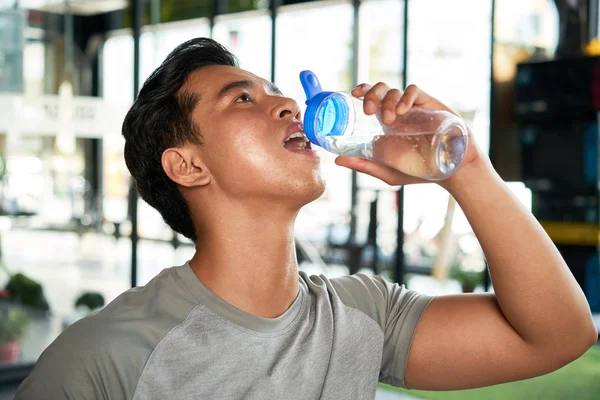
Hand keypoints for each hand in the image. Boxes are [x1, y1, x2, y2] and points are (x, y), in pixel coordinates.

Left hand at [334, 83, 485, 186]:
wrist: (449, 171)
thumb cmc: (419, 171)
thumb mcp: (387, 171)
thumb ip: (364, 165)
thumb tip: (337, 160)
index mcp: (384, 124)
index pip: (368, 99)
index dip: (360, 91)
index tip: (352, 94)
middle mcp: (396, 112)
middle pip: (378, 89)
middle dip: (370, 94)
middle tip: (368, 110)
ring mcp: (412, 108)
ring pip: (393, 89)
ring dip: (387, 100)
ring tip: (390, 119)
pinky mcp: (429, 105)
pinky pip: (413, 91)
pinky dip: (405, 97)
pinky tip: (402, 111)